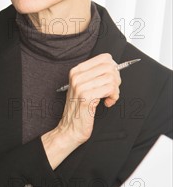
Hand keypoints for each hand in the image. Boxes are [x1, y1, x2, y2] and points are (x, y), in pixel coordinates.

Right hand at [41, 53, 120, 167]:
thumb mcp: (84, 87)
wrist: (70, 128)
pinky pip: (110, 89)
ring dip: (115, 90)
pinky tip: (107, 103)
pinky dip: (113, 97)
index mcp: (76, 71)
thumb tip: (115, 68)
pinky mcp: (86, 97)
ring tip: (109, 98)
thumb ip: (96, 76)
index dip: (114, 68)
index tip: (112, 79)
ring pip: (111, 78)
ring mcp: (80, 86)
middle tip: (111, 91)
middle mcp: (77, 76)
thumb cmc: (80, 109)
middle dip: (116, 79)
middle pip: (110, 67)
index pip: (104, 58)